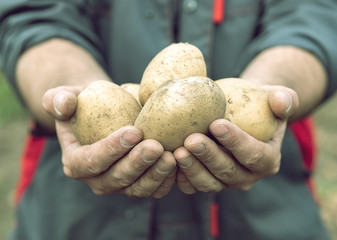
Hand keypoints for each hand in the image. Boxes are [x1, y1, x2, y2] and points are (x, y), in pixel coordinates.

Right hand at [42, 86, 176, 197]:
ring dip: (155, 175)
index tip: (134, 131)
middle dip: (136, 164)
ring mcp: (120, 185)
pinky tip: (179, 163)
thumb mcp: (66, 96)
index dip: (111, 149)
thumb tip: (64, 106)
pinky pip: (154, 189)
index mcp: (76, 162)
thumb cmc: (86, 105)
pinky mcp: (139, 185)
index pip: (91, 161)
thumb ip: (58, 99)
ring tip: (171, 156)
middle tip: (156, 146)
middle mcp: (97, 180)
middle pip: (116, 179)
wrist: (107, 115)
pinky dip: (167, 180)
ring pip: (137, 189)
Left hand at [174, 86, 298, 193]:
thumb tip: (279, 102)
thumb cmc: (258, 105)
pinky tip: (169, 160)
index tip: (216, 124)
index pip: (254, 154)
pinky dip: (180, 176)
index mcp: (267, 160)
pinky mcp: (206, 182)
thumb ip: (284, 99)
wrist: (239, 114)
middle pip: (228, 171)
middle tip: (191, 139)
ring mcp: (225, 183)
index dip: (236, 142)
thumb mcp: (277, 97)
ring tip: (177, 151)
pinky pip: (192, 186)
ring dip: (192, 169)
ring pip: (209, 183)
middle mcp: (247, 177)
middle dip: (209, 156)